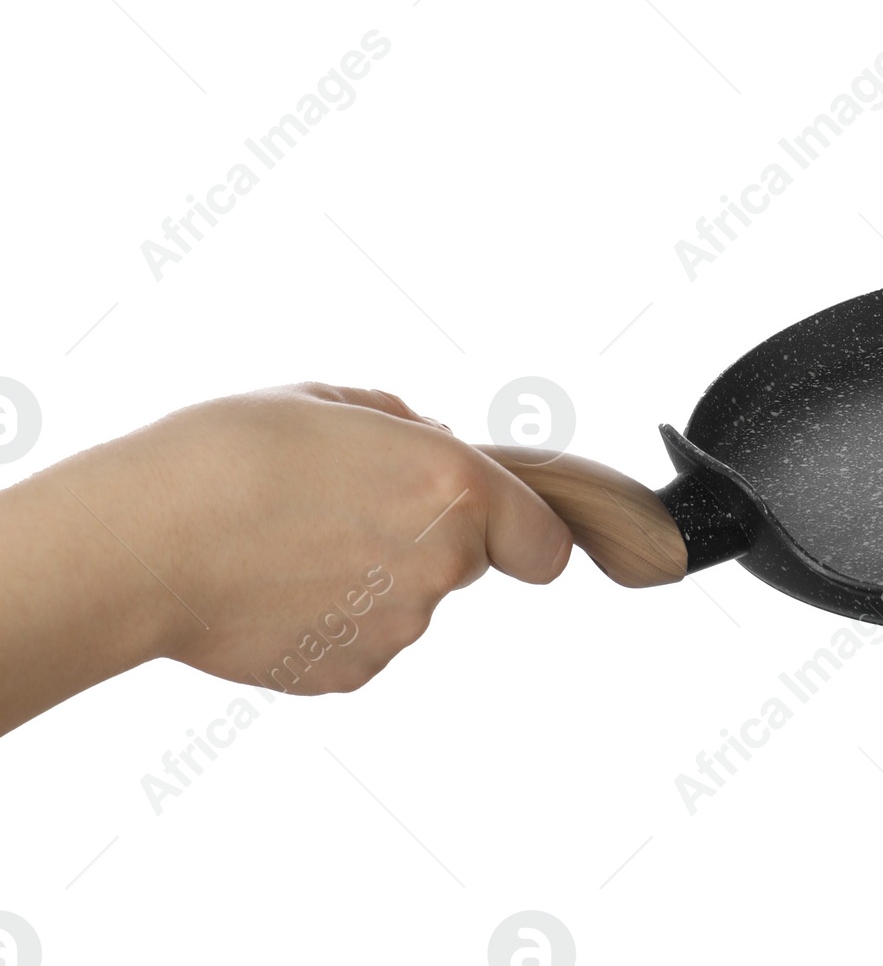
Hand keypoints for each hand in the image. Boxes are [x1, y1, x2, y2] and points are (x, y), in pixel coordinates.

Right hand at [0, 383, 571, 729]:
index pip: (545, 544)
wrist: (142, 541)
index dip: (528, 534)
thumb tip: (437, 445)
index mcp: (456, 485)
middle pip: (464, 560)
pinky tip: (271, 589)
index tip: (508, 531)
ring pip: (406, 601)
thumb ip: (404, 429)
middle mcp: (441, 563)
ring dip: (370, 578)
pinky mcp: (344, 675)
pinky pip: (360, 643)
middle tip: (343, 509)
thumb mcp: (331, 403)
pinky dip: (329, 622)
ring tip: (287, 544)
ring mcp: (396, 629)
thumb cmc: (231, 452)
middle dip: (425, 536)